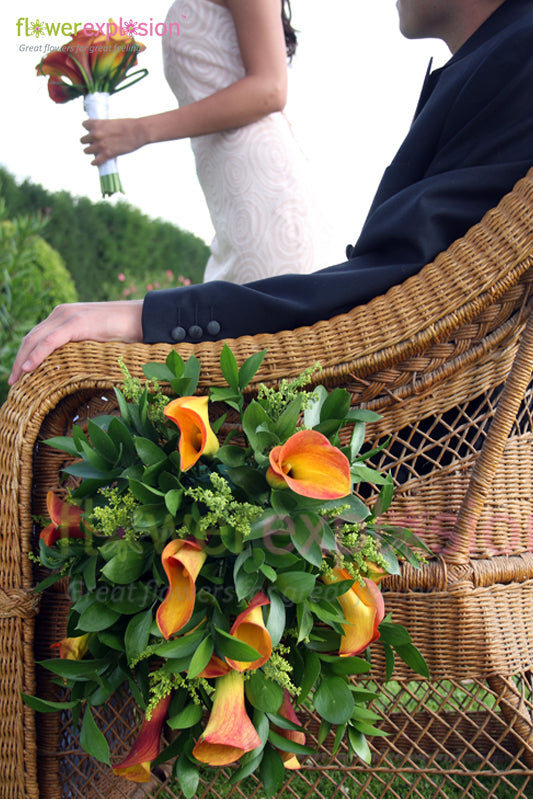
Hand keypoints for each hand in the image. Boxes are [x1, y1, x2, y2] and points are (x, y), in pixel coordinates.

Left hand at [9, 300, 143, 385]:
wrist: (143, 319)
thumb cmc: (125, 332)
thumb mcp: (95, 340)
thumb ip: (80, 346)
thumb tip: (71, 368)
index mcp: (64, 316)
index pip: (36, 336)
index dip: (25, 355)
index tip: (19, 375)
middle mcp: (61, 313)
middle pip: (30, 338)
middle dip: (18, 360)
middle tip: (12, 382)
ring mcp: (67, 316)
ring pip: (34, 340)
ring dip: (21, 361)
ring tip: (15, 380)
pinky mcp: (75, 323)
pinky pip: (49, 342)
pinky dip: (35, 356)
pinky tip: (27, 369)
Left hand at [81, 118, 146, 165]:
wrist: (138, 131)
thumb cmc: (128, 125)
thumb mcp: (112, 122)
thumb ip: (104, 127)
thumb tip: (102, 133)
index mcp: (97, 123)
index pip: (84, 125)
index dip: (89, 128)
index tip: (92, 131)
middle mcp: (96, 134)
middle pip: (83, 140)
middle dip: (88, 141)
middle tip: (93, 143)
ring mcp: (101, 145)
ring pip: (86, 151)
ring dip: (90, 151)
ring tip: (94, 152)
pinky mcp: (107, 154)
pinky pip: (96, 161)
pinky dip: (95, 162)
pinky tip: (95, 162)